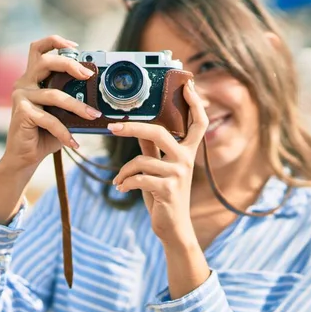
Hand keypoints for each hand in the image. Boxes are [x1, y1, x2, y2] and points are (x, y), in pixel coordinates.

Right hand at [3, 35, 102, 170]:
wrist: (25, 156)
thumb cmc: (45, 133)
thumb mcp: (61, 113)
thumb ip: (71, 100)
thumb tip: (98, 97)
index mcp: (33, 78)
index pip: (38, 49)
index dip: (55, 41)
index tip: (76, 46)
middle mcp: (24, 83)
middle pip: (46, 61)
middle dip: (69, 64)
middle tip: (88, 75)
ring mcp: (21, 96)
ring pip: (54, 94)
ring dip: (77, 107)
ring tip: (93, 116)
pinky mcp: (22, 112)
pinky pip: (50, 119)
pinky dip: (65, 132)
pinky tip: (74, 143)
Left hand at [110, 80, 207, 243]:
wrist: (172, 227)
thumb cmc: (164, 195)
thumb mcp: (159, 168)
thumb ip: (152, 147)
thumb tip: (137, 126)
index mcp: (188, 151)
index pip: (198, 123)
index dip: (195, 103)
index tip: (188, 84)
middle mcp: (186, 160)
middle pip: (161, 132)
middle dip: (133, 128)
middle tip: (112, 127)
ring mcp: (178, 175)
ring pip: (142, 160)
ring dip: (124, 171)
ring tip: (118, 180)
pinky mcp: (167, 190)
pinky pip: (138, 178)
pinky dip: (125, 182)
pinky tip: (120, 188)